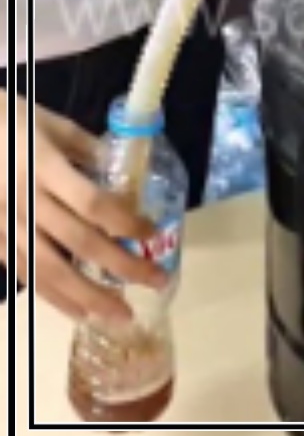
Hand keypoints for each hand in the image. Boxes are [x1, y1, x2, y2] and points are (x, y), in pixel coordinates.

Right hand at [1, 93, 167, 321]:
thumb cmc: (9, 121)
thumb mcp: (54, 124)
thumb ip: (90, 149)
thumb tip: (126, 172)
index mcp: (45, 166)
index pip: (93, 202)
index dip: (125, 221)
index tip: (153, 233)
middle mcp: (25, 201)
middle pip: (78, 242)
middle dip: (121, 266)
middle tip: (156, 281)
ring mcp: (4, 225)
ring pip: (48, 270)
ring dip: (87, 296)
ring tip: (119, 314)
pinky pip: (24, 274)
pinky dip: (52, 297)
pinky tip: (78, 311)